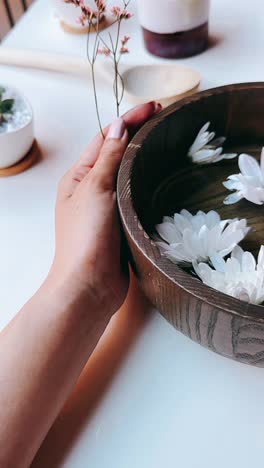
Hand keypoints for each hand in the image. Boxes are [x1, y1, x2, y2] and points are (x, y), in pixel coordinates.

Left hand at [47, 102, 160, 319]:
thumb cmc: (85, 239)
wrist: (89, 286)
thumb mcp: (95, 190)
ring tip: (164, 142)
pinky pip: (133, 196)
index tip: (154, 107)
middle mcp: (91, 189)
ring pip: (126, 174)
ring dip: (142, 156)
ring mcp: (106, 207)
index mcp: (79, 177)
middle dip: (137, 134)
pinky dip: (145, 183)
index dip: (129, 121)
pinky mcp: (120, 224)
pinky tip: (159, 178)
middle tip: (164, 119)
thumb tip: (118, 127)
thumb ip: (109, 158)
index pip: (105, 138)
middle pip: (116, 153)